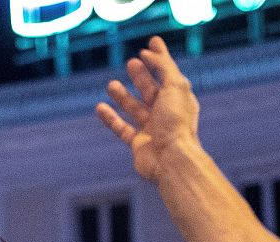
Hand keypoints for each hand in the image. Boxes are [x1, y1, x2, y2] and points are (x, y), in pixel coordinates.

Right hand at [94, 36, 201, 181]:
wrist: (171, 160)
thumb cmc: (176, 123)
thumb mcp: (175, 86)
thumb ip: (164, 66)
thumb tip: (150, 53)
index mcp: (180, 99)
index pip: (169, 73)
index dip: (161, 58)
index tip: (151, 44)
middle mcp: (167, 113)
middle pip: (152, 90)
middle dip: (142, 76)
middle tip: (131, 63)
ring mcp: (153, 129)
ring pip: (135, 109)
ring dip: (123, 96)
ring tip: (111, 84)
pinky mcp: (139, 144)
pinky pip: (122, 128)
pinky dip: (110, 118)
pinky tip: (100, 107)